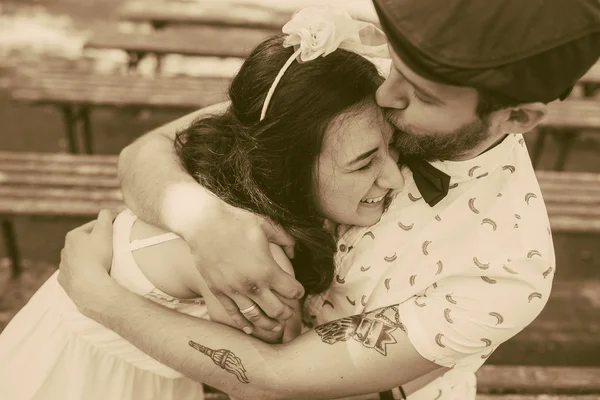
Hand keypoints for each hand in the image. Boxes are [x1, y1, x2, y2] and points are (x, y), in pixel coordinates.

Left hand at [57, 210, 115, 315]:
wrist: (89, 285)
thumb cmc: (97, 255)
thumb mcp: (105, 231)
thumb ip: (106, 216)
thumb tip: (107, 211)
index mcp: (73, 236)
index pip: (92, 226)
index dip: (105, 227)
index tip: (115, 231)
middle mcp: (65, 250)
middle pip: (84, 243)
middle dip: (95, 243)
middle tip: (110, 248)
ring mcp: (63, 266)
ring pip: (78, 259)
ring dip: (88, 259)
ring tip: (102, 263)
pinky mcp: (65, 281)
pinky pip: (75, 274)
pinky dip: (82, 273)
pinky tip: (91, 276)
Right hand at [185, 200, 304, 333]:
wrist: (203, 223)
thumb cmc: (236, 221)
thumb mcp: (267, 225)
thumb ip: (285, 240)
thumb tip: (294, 252)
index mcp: (268, 270)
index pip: (292, 291)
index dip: (299, 292)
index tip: (298, 290)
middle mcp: (252, 285)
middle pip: (277, 310)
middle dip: (287, 313)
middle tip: (290, 312)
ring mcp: (234, 291)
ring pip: (256, 317)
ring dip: (269, 324)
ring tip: (276, 327)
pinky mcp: (218, 291)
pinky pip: (233, 314)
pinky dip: (243, 324)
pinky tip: (250, 329)